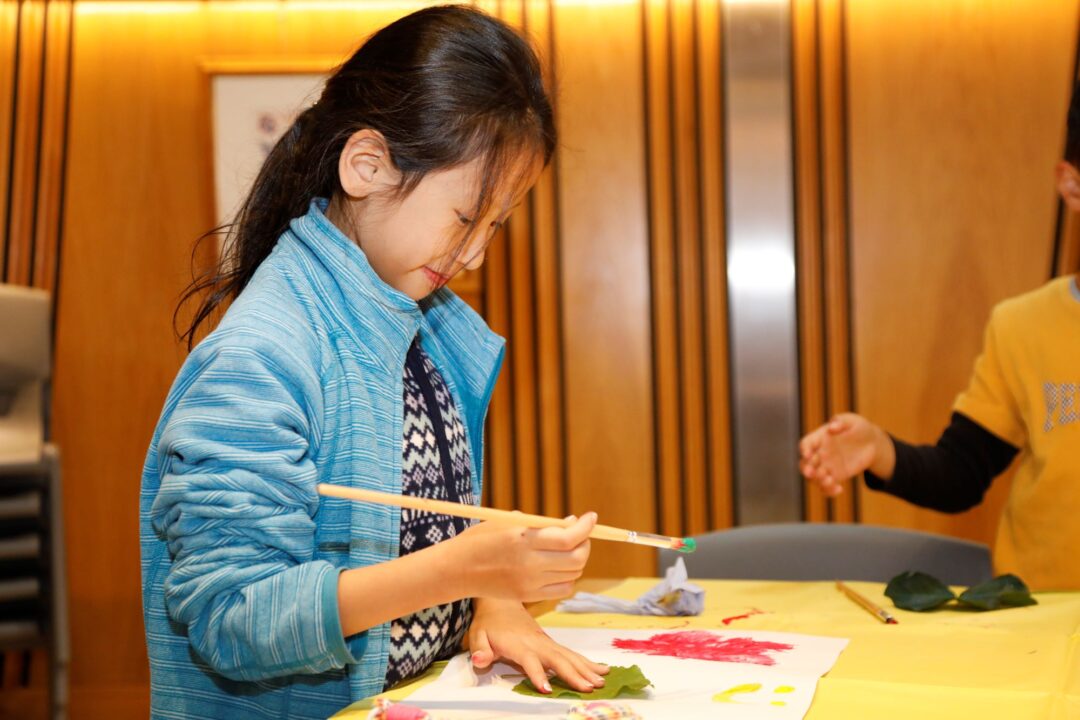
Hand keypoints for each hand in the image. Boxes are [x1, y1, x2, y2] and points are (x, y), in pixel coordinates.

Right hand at [446, 513, 594, 601]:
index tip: (591, 517)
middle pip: (577, 558)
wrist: (457, 570)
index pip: (569, 537)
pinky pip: (563, 589)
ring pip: (573, 574)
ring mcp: (530, 583)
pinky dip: (568, 577)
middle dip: (585, 543)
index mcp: (524, 540)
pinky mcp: (528, 596)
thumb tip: (571, 522)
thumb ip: (540, 523)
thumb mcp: (507, 522)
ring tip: (568, 548)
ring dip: (577, 559)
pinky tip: (559, 567)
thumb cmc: (480, 539)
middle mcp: (530, 564)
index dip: (586, 526)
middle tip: (580, 534)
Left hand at [468, 598, 607, 693]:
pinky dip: (586, 662)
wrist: (501, 601)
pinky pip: (571, 654)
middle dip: (573, 673)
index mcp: (518, 643)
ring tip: (602, 681)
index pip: (529, 660)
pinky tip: (602, 670)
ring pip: (568, 655)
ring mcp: (546, 642)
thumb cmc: (489, 622)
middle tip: (590, 687)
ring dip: (585, 668)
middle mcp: (536, 642)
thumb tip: (480, 660)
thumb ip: (480, 649)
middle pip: (556, 658)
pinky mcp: (551, 643)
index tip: (547, 689)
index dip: (537, 674)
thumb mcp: (477, 634)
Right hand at [798, 413, 895, 495]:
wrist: (871, 443)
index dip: (805, 449)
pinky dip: (829, 491)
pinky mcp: (835, 476)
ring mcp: (826, 466)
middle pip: (805, 463)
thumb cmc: (859, 428)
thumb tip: (832, 427)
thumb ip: (841, 421)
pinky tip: (839, 489)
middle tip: (812, 473)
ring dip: (818, 481)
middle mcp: (819, 453)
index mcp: (819, 438)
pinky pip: (826, 487)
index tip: (808, 454)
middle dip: (806, 469)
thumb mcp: (852, 420)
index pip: (806, 444)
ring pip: (814, 478)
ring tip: (830, 480)